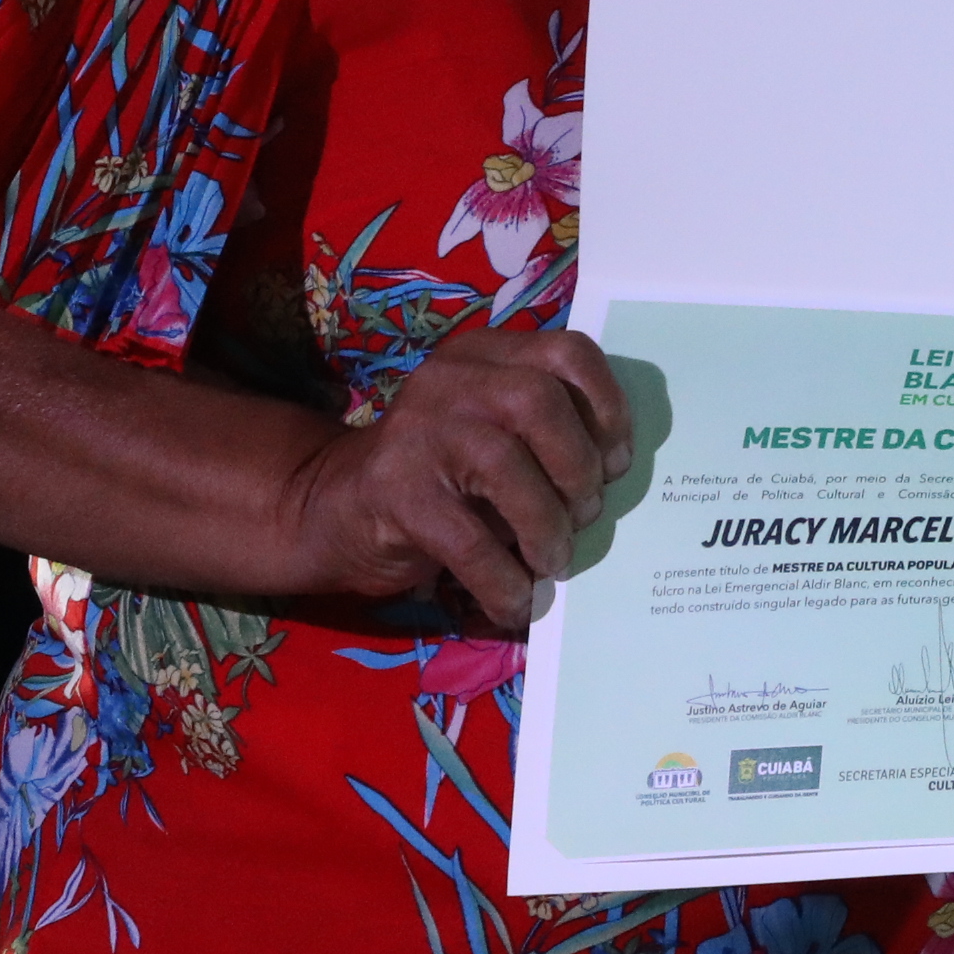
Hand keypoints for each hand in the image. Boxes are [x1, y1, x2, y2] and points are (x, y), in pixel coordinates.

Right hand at [278, 326, 635, 625]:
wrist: (336, 508)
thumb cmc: (440, 476)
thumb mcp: (494, 434)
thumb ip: (546, 437)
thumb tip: (612, 484)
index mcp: (485, 356)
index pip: (567, 353)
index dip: (607, 407)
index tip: (617, 462)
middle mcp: (451, 379)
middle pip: (539, 400)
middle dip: (578, 466)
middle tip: (586, 513)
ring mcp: (417, 431)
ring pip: (505, 466)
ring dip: (546, 524)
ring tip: (553, 559)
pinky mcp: (394, 491)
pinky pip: (468, 540)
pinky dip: (504, 580)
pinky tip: (515, 601)